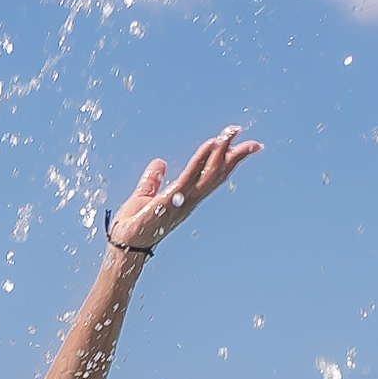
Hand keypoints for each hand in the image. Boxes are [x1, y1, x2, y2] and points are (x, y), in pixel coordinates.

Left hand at [102, 127, 260, 256]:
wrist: (123, 245)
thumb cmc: (133, 226)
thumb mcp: (144, 196)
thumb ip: (153, 179)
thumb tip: (159, 163)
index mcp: (187, 197)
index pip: (213, 176)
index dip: (229, 162)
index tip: (245, 147)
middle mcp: (190, 200)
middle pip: (219, 175)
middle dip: (236, 158)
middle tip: (254, 143)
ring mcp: (183, 200)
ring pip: (210, 173)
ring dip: (222, 152)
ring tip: (231, 133)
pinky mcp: (172, 199)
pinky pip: (190, 175)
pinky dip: (202, 159)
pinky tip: (211, 144)